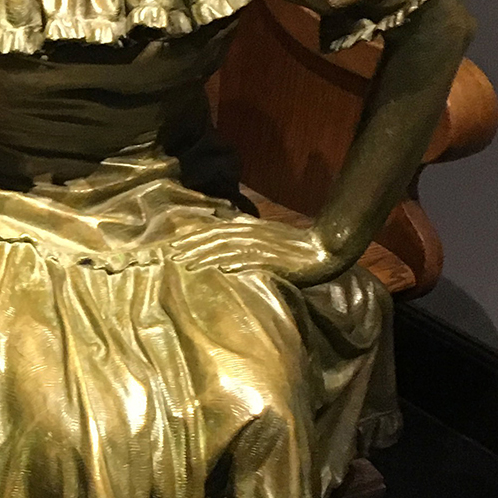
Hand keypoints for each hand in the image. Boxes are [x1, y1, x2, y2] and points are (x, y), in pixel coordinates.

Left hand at [169, 217, 347, 285]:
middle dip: (192, 246)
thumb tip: (222, 237)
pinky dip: (239, 264)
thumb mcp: (266, 236)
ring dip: (208, 256)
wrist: (327, 247)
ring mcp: (265, 247)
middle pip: (216, 238)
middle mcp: (254, 235)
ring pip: (230, 249)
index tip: (173, 245)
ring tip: (187, 264)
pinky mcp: (279, 259)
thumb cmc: (295, 245)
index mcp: (250, 228)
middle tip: (170, 254)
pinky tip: (224, 269)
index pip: (215, 231)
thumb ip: (244, 235)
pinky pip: (256, 261)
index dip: (193, 238)